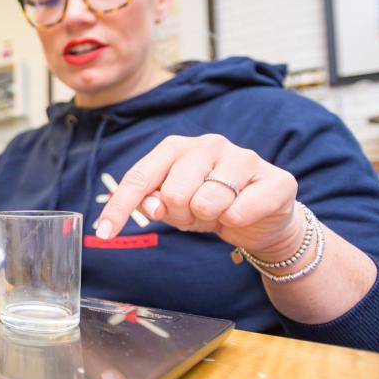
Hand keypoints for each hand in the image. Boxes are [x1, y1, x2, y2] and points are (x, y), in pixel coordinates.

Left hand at [98, 134, 304, 259]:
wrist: (262, 218)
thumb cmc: (209, 207)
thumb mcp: (173, 207)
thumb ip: (154, 202)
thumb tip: (152, 204)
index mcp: (176, 147)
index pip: (140, 177)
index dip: (120, 208)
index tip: (103, 234)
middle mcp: (209, 144)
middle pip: (173, 193)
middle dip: (180, 215)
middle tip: (196, 214)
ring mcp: (244, 157)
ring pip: (206, 202)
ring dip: (209, 219)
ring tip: (219, 212)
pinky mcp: (276, 179)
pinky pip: (238, 211)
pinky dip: (236, 222)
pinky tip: (243, 213)